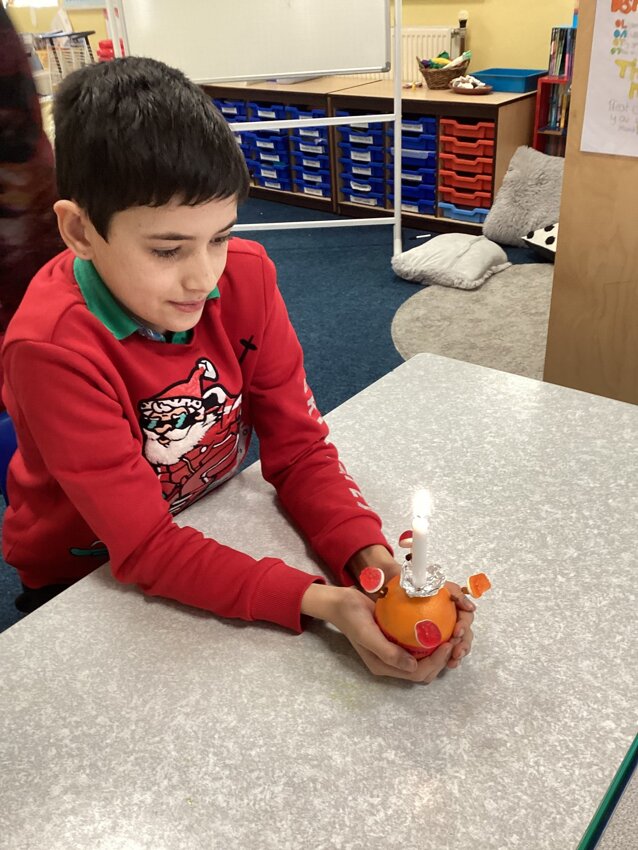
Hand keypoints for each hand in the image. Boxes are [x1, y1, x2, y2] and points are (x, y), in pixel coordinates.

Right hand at [348, 546, 475, 670]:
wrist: (342, 603)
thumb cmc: (352, 617)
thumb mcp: (366, 633)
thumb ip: (387, 651)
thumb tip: (412, 667)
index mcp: (385, 666)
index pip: (418, 673)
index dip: (436, 662)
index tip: (447, 642)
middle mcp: (393, 662)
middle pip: (426, 669)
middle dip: (443, 658)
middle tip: (455, 637)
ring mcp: (396, 650)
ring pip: (426, 658)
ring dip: (441, 649)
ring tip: (452, 633)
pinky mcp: (398, 638)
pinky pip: (421, 643)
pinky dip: (433, 638)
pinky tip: (441, 624)